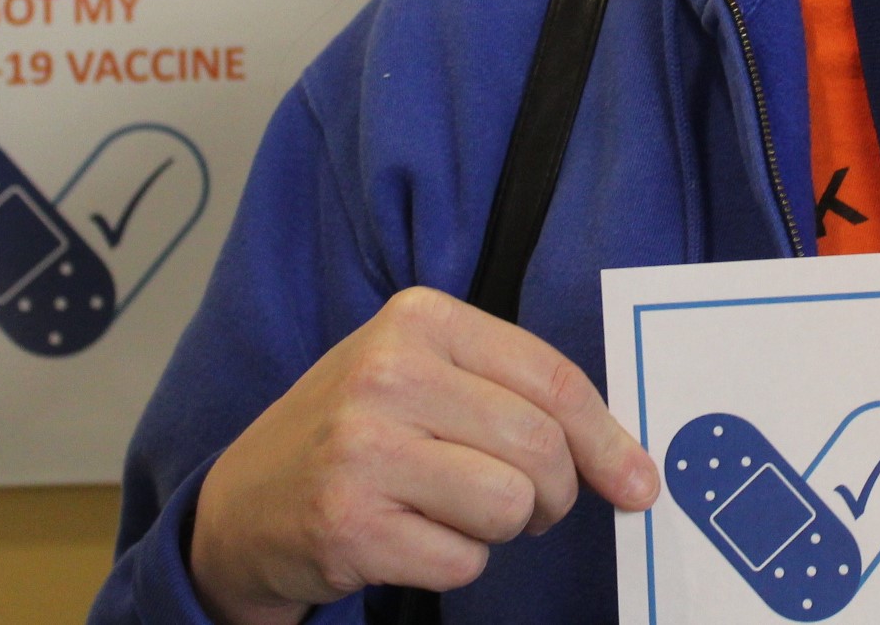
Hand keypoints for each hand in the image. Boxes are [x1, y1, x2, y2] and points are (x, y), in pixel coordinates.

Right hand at [188, 287, 658, 624]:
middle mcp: (389, 372)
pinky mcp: (348, 524)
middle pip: (539, 446)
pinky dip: (456, 562)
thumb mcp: (425, 374)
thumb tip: (627, 459)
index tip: (637, 480)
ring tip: (461, 514)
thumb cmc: (359, 431)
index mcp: (420, 319)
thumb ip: (515, 391)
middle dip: (558, 493)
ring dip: (503, 529)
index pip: (552, 377)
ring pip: (509, 506)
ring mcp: (363, 448)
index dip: (607, 438)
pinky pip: (462, 560)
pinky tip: (413, 538)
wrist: (242, 503)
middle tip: (535, 507)